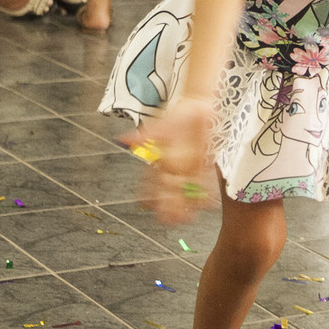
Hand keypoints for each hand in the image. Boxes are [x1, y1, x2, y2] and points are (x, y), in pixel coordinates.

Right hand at [121, 97, 213, 223]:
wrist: (198, 107)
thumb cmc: (176, 115)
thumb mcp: (159, 126)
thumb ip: (144, 135)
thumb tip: (121, 139)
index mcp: (161, 160)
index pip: (151, 181)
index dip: (148, 195)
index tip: (146, 207)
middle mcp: (175, 168)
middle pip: (169, 191)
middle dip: (168, 206)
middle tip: (168, 221)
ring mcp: (190, 168)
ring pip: (186, 191)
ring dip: (186, 206)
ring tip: (187, 220)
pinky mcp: (205, 165)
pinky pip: (205, 182)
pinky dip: (205, 194)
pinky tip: (207, 205)